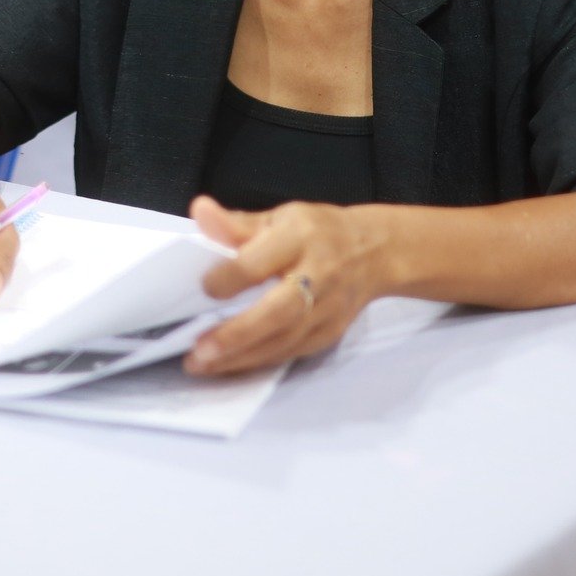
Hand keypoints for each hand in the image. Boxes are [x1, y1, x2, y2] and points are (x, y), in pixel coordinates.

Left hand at [183, 196, 389, 376]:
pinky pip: (291, 352)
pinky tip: (230, 364)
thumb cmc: (318, 232)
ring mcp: (328, 308)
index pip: (259, 262)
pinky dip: (258, 360)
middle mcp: (318, 274)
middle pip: (277, 310)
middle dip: (236, 334)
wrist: (376, 252)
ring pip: (284, 339)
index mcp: (300, 237)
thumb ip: (237, 223)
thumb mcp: (280, 217)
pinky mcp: (330, 332)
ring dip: (241, 356)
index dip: (228, 278)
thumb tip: (200, 210)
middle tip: (199, 349)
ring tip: (204, 363)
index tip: (203, 288)